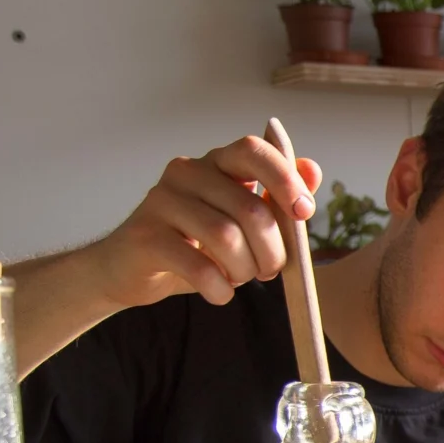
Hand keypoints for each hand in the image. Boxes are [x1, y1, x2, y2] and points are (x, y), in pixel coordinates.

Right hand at [91, 135, 322, 308]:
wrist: (131, 268)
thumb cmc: (197, 243)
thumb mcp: (242, 221)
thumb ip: (276, 198)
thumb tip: (312, 169)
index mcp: (216, 163)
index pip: (254, 150)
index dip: (285, 179)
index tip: (304, 212)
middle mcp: (186, 172)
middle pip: (250, 209)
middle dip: (272, 250)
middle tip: (269, 270)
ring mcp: (161, 200)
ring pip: (226, 237)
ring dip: (245, 270)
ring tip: (239, 278)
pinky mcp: (145, 236)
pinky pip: (198, 266)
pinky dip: (219, 288)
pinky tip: (219, 292)